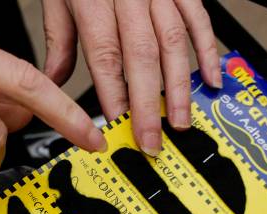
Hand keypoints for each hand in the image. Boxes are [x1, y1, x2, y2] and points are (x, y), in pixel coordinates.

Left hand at [41, 0, 220, 154]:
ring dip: (180, 87)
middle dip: (149, 105)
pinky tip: (212, 80)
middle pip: (142, 56)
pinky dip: (209, 52)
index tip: (119, 125)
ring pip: (174, 43)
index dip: (114, 94)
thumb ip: (60, 38)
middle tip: (153, 140)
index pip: (105, 55)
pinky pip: (199, 20)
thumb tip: (53, 80)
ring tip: (181, 121)